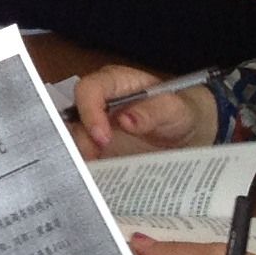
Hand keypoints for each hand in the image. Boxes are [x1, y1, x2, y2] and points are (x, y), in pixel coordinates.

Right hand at [71, 65, 210, 155]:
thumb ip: (151, 112)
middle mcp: (99, 99)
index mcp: (114, 81)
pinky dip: (88, 161)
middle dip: (81, 137)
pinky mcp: (96, 140)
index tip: (102, 137)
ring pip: (76, 134)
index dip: (90, 112)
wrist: (180, 129)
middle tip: (95, 158)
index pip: (89, 89)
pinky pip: (84, 149)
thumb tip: (126, 119)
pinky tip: (98, 173)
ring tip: (97, 169)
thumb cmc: (174, 111)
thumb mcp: (172, 109)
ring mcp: (96, 120)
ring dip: (82, 152)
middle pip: (76, 114)